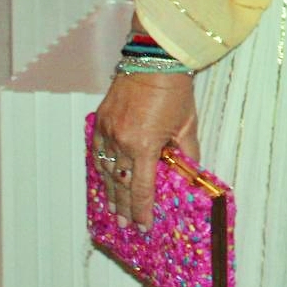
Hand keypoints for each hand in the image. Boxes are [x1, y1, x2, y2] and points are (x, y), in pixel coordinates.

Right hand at [92, 70, 198, 230]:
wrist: (154, 59)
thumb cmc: (175, 90)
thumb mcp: (187, 124)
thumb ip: (186, 152)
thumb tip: (190, 173)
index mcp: (144, 146)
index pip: (140, 188)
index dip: (141, 210)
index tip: (143, 226)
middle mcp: (121, 142)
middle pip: (120, 184)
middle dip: (123, 207)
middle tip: (125, 224)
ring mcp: (107, 131)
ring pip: (105, 170)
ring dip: (109, 191)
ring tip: (114, 207)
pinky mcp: (100, 120)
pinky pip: (97, 151)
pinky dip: (101, 167)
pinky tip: (104, 178)